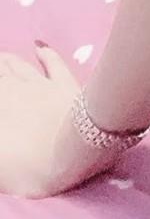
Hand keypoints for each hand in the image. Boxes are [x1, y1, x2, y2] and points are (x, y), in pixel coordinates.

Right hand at [0, 41, 83, 198]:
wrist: (74, 152)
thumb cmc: (29, 166)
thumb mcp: (1, 170)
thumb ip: (2, 150)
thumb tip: (4, 136)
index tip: (0, 101)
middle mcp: (13, 91)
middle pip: (1, 74)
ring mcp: (41, 85)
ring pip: (21, 66)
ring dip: (9, 60)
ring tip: (3, 56)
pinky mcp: (66, 84)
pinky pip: (54, 63)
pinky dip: (46, 53)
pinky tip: (40, 47)